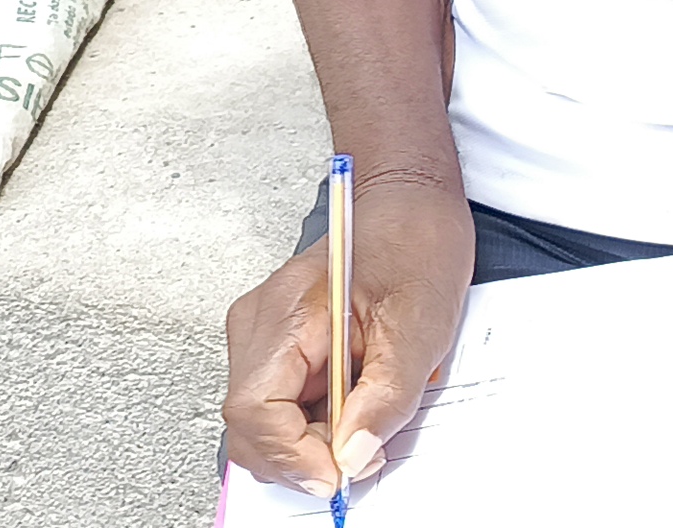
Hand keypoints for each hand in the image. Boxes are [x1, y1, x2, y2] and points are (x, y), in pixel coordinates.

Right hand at [220, 177, 477, 494]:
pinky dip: (313, 420)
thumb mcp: (421, 325)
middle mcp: (260, 323)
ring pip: (263, 419)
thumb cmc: (416, 241)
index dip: (293, 454)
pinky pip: (281, 400)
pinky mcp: (280, 341)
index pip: (255, 410)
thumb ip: (386, 396)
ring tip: (364, 425)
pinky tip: (353, 405)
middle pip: (251, 424)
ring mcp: (265, 332)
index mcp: (287, 314)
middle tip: (360, 456)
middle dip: (303, 455)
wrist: (413, 199)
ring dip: (310, 440)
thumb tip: (353, 454)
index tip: (337, 474)